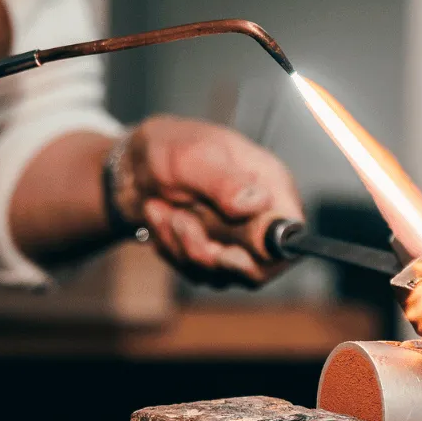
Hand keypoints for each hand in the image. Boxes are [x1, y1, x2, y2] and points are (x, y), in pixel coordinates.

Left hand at [113, 115, 301, 285]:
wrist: (130, 164)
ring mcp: (236, 239)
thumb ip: (225, 182)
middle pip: (257, 266)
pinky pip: (195, 272)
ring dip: (181, 244)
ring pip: (220, 273)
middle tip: (180, 221)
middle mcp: (259, 215)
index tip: (228, 253)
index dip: (267, 255)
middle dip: (208, 250)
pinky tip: (159, 216)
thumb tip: (257, 203)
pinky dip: (170, 247)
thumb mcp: (194, 157)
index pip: (290, 235)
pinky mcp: (211, 255)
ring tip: (162, 207)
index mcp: (269, 185)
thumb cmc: (168, 148)